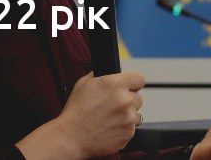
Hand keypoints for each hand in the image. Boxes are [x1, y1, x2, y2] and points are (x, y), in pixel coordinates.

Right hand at [16, 71, 144, 158]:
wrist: (71, 137)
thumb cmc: (76, 111)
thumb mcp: (83, 84)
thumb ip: (100, 76)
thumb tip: (110, 73)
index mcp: (115, 84)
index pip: (139, 79)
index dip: (132, 84)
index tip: (128, 88)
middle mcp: (125, 100)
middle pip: (138, 98)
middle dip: (128, 101)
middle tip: (113, 107)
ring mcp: (128, 118)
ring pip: (136, 114)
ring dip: (127, 116)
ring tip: (109, 119)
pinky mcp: (128, 133)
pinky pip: (131, 129)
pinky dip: (123, 129)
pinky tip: (109, 128)